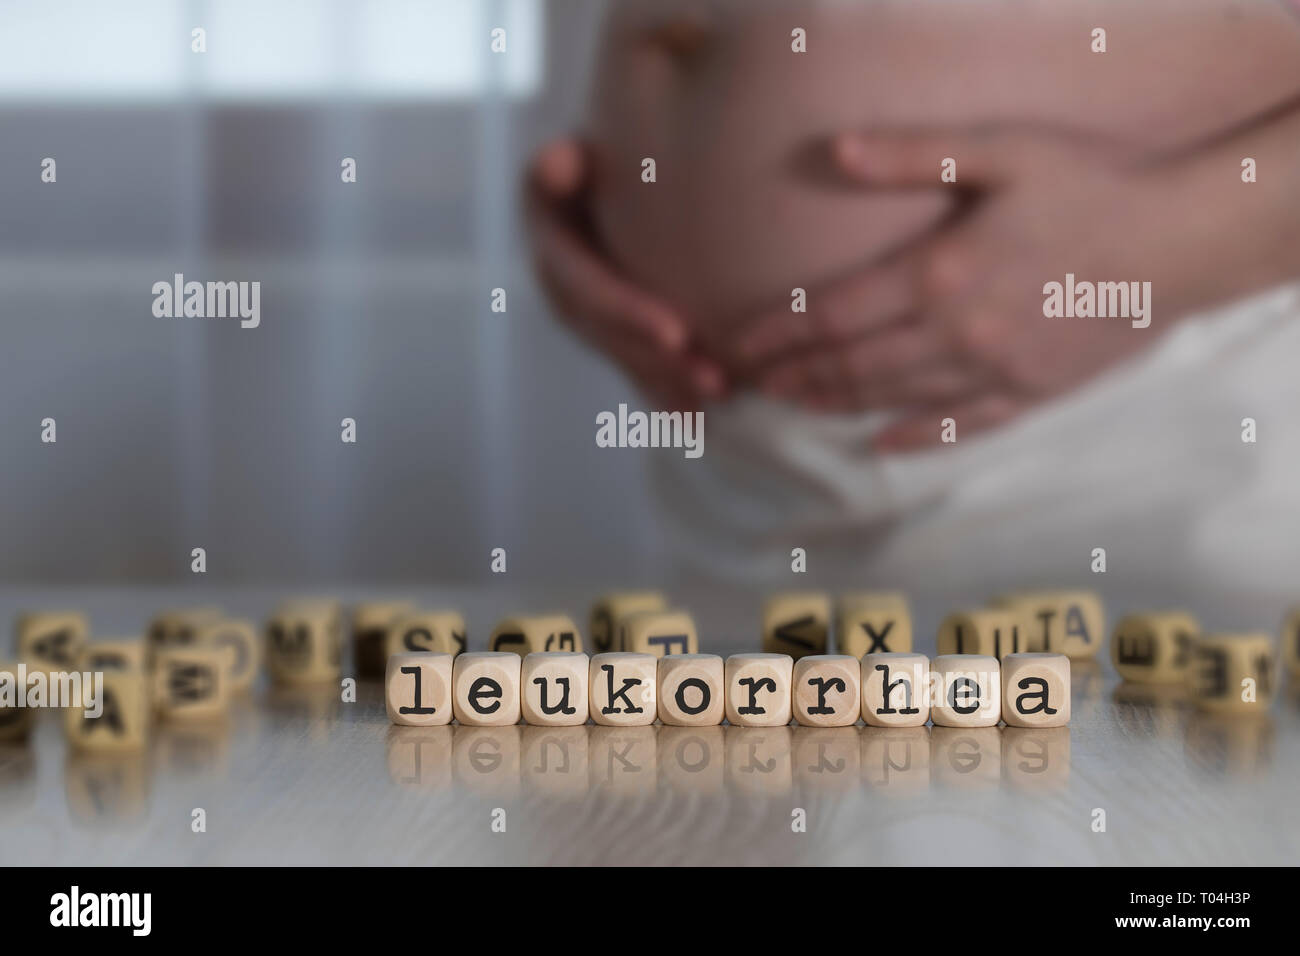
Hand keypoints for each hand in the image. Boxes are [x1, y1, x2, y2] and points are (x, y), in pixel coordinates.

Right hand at [524, 137, 725, 409]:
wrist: (624, 164)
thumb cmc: (618, 143)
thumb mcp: (587, 145)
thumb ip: (566, 160)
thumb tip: (561, 163)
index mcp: (549, 232)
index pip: (582, 283)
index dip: (624, 310)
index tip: (676, 332)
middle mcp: (559, 277)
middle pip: (604, 333)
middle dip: (656, 361)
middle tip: (715, 380)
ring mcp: (583, 308)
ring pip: (621, 356)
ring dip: (667, 383)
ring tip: (722, 397)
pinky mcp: (610, 328)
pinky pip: (634, 368)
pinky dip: (665, 394)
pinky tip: (699, 417)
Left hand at [731, 127, 1210, 449]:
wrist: (1184, 243)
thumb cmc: (1092, 187)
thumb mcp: (1002, 151)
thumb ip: (910, 155)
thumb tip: (832, 149)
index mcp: (939, 275)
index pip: (831, 315)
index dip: (778, 333)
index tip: (739, 347)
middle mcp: (955, 335)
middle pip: (851, 366)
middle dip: (793, 376)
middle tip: (752, 383)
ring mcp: (992, 373)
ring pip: (893, 399)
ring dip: (835, 403)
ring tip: (793, 404)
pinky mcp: (1029, 395)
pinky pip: (958, 427)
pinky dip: (912, 437)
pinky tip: (879, 444)